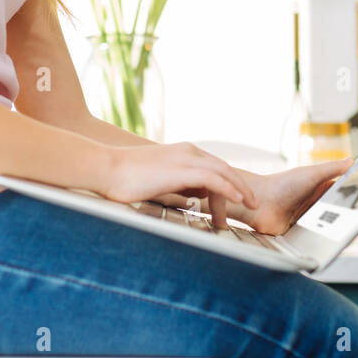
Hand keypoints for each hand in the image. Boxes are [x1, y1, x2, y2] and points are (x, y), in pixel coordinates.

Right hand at [102, 142, 258, 223]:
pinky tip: (239, 199)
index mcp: (183, 153)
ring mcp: (186, 158)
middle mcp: (188, 152)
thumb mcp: (159, 180)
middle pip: (223, 169)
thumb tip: (195, 197)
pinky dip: (230, 188)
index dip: (227, 186)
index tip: (230, 205)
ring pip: (224, 172)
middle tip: (252, 204)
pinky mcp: (181, 169)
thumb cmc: (124, 178)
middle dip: (240, 187)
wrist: (105, 168)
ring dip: (241, 189)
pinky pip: (214, 178)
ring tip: (252, 205)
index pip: (214, 168)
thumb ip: (179, 185)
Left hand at [238, 158, 355, 235]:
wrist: (258, 203)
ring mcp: (309, 220)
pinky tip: (332, 243)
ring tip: (350, 233)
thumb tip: (352, 161)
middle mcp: (316, 205)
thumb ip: (332, 168)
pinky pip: (317, 239)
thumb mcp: (311, 174)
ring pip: (330, 228)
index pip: (344, 194)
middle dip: (350, 217)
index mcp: (321, 189)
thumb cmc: (281, 185)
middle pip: (339, 213)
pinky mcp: (302, 235)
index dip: (356, 198)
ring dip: (337, 230)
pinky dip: (324, 241)